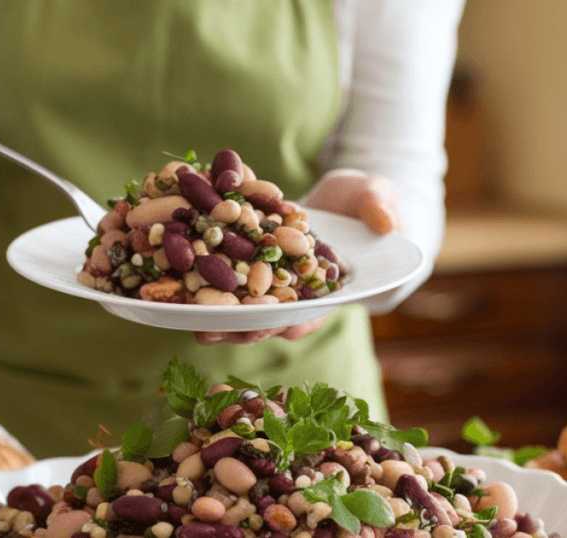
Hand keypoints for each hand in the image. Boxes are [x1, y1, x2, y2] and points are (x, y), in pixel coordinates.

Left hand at [195, 169, 400, 345]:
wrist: (344, 194)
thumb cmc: (370, 202)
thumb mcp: (379, 198)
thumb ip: (381, 208)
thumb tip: (386, 223)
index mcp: (333, 290)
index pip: (313, 313)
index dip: (296, 321)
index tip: (279, 324)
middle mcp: (298, 293)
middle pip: (271, 317)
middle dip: (246, 325)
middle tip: (217, 329)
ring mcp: (272, 281)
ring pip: (243, 303)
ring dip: (218, 312)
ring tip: (191, 315)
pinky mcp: (251, 262)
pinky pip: (226, 271)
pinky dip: (205, 276)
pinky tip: (180, 276)